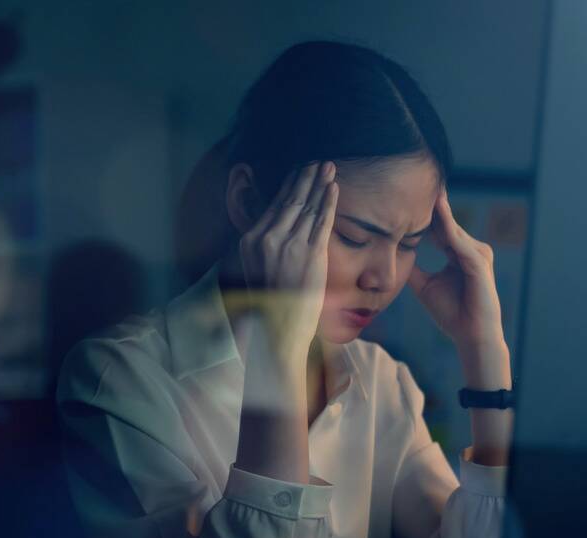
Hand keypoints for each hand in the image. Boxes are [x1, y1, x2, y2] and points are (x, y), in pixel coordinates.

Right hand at [228, 161, 337, 363]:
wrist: (279, 327)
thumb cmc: (272, 300)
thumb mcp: (258, 266)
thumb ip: (265, 243)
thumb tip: (276, 223)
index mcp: (251, 240)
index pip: (274, 206)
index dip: (289, 186)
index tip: (299, 172)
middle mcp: (268, 238)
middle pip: (291, 201)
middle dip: (306, 178)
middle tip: (317, 161)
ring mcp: (290, 245)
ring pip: (307, 207)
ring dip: (319, 184)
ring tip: (328, 167)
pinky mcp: (311, 254)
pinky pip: (322, 222)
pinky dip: (329, 202)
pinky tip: (334, 188)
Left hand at [408, 186, 505, 353]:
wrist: (472, 336)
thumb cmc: (452, 314)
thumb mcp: (425, 286)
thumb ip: (414, 269)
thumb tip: (392, 257)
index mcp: (459, 253)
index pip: (441, 226)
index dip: (425, 211)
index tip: (407, 192)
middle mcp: (472, 249)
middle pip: (448, 221)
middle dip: (433, 202)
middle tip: (417, 176)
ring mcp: (477, 254)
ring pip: (453, 228)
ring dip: (439, 210)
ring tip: (426, 190)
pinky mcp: (479, 263)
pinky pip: (459, 242)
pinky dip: (447, 228)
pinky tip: (436, 213)